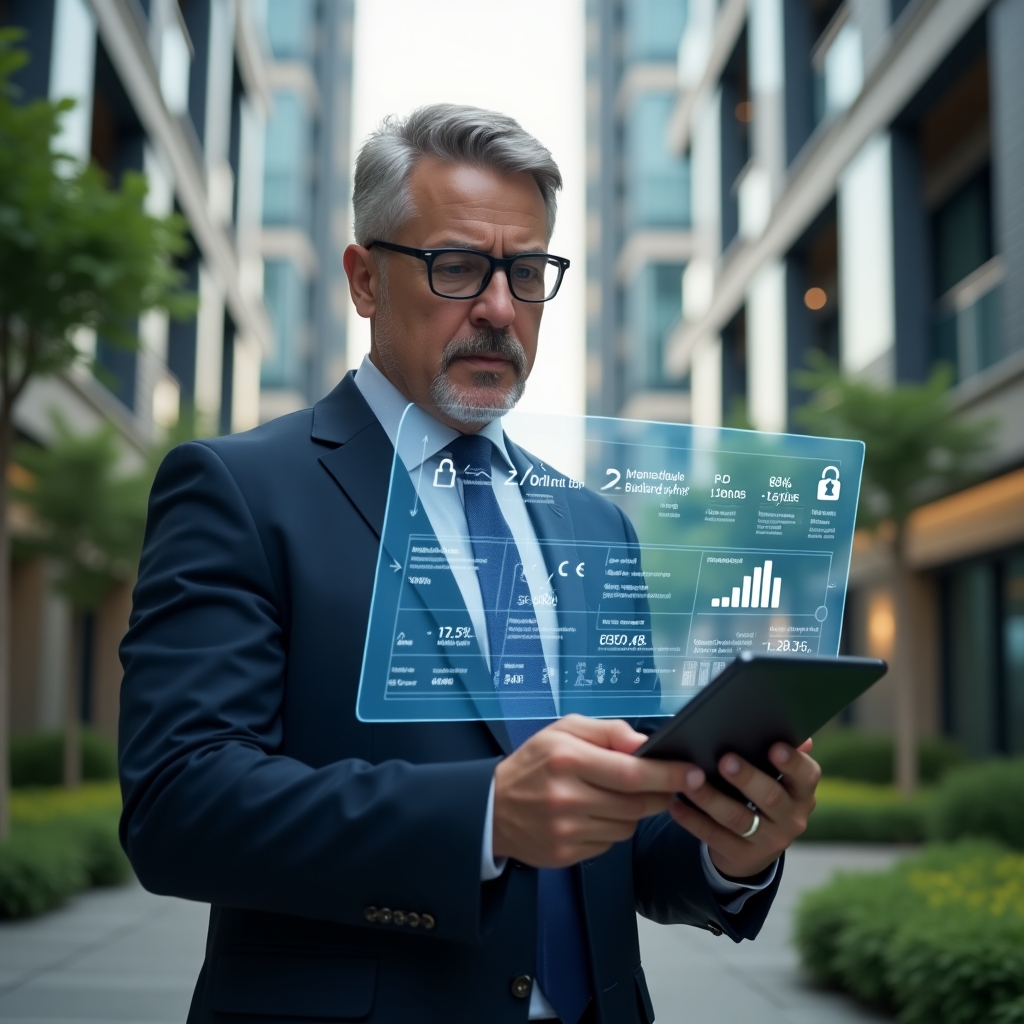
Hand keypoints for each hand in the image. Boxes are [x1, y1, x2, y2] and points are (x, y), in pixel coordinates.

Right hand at [492, 715, 694, 867]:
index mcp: (568, 760)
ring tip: (619, 795)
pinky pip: (610, 842)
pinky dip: (614, 828)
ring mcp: (566, 831)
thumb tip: (646, 744)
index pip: (631, 772)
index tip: (693, 772)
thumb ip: (608, 731)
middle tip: (670, 786)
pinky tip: (597, 814)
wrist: (492, 808)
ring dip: (636, 811)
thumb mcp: (564, 730)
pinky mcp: (566, 855)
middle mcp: (567, 797)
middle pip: (636, 803)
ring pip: (627, 825)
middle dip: (661, 794)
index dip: (667, 774)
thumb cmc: (534, 762)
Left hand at [668, 740, 819, 879]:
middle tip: (725, 760)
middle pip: (770, 797)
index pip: (807, 776)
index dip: (792, 762)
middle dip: (747, 778)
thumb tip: (800, 737)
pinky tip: (676, 806)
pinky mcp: (741, 856)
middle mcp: (791, 819)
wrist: (756, 847)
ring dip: (712, 799)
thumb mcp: (779, 779)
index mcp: (802, 793)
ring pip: (738, 818)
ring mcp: (768, 841)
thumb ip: (783, 758)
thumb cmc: (764, 795)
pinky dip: (693, 821)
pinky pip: (714, 837)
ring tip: (691, 782)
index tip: (774, 747)